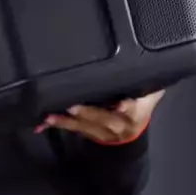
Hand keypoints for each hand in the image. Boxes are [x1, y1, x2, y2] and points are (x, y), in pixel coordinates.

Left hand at [36, 91, 164, 144]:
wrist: (132, 132)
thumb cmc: (140, 106)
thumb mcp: (150, 93)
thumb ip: (147, 80)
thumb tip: (146, 60)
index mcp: (138, 113)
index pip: (135, 109)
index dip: (128, 107)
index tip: (121, 104)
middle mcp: (121, 125)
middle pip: (106, 121)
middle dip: (89, 114)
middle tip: (73, 106)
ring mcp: (104, 133)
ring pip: (86, 128)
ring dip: (68, 122)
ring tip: (51, 116)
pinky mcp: (90, 134)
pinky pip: (75, 130)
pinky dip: (60, 125)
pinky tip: (46, 121)